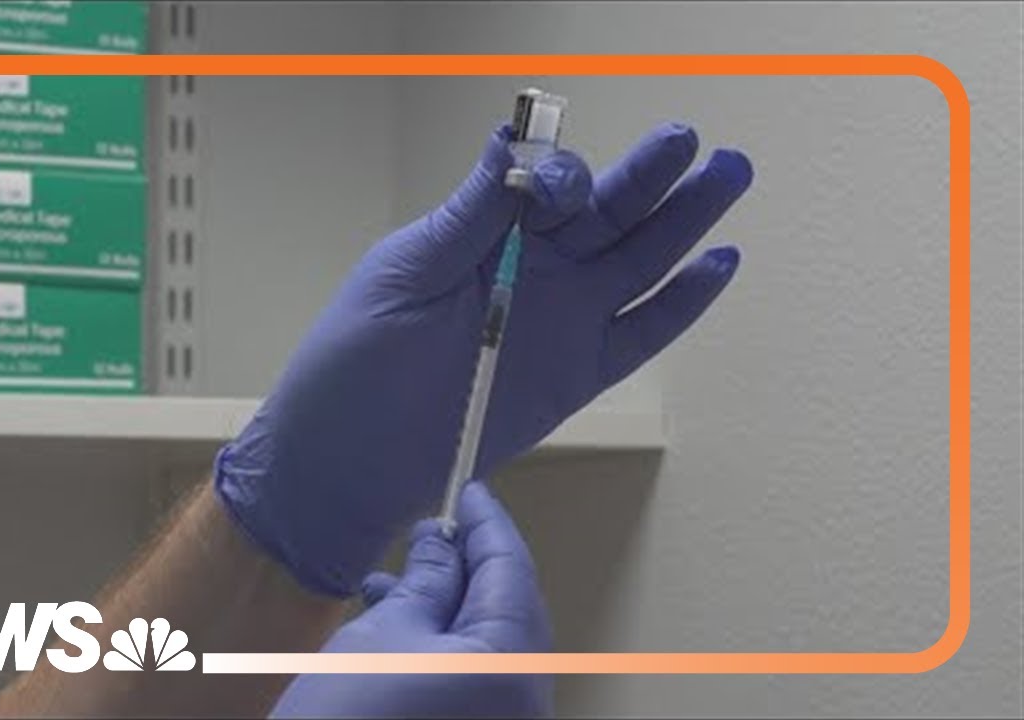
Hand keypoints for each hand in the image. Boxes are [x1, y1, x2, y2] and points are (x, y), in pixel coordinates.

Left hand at [217, 122, 752, 594]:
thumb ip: (467, 215)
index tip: (555, 186)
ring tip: (728, 175)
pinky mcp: (579, 375)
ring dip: (684, 220)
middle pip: (606, 211)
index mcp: (484, 232)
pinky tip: (719, 264)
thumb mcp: (405, 275)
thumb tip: (509, 140)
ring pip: (638, 261)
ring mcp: (562, 320)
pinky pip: (642, 334)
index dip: (562, 175)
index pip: (544, 184)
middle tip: (691, 140)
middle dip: (649, 174)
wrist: (351, 462)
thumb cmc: (355, 363)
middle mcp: (532, 268)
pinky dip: (682, 302)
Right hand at [271, 482, 551, 717]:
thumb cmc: (346, 715)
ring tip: (389, 576)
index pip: (511, 572)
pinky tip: (389, 624)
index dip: (488, 525)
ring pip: (485, 647)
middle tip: (432, 528)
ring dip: (443, 606)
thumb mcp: (387, 631)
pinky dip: (437, 647)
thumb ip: (428, 578)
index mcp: (514, 668)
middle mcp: (524, 704)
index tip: (470, 488)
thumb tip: (442, 538)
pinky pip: (468, 679)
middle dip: (467, 568)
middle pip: (507, 612)